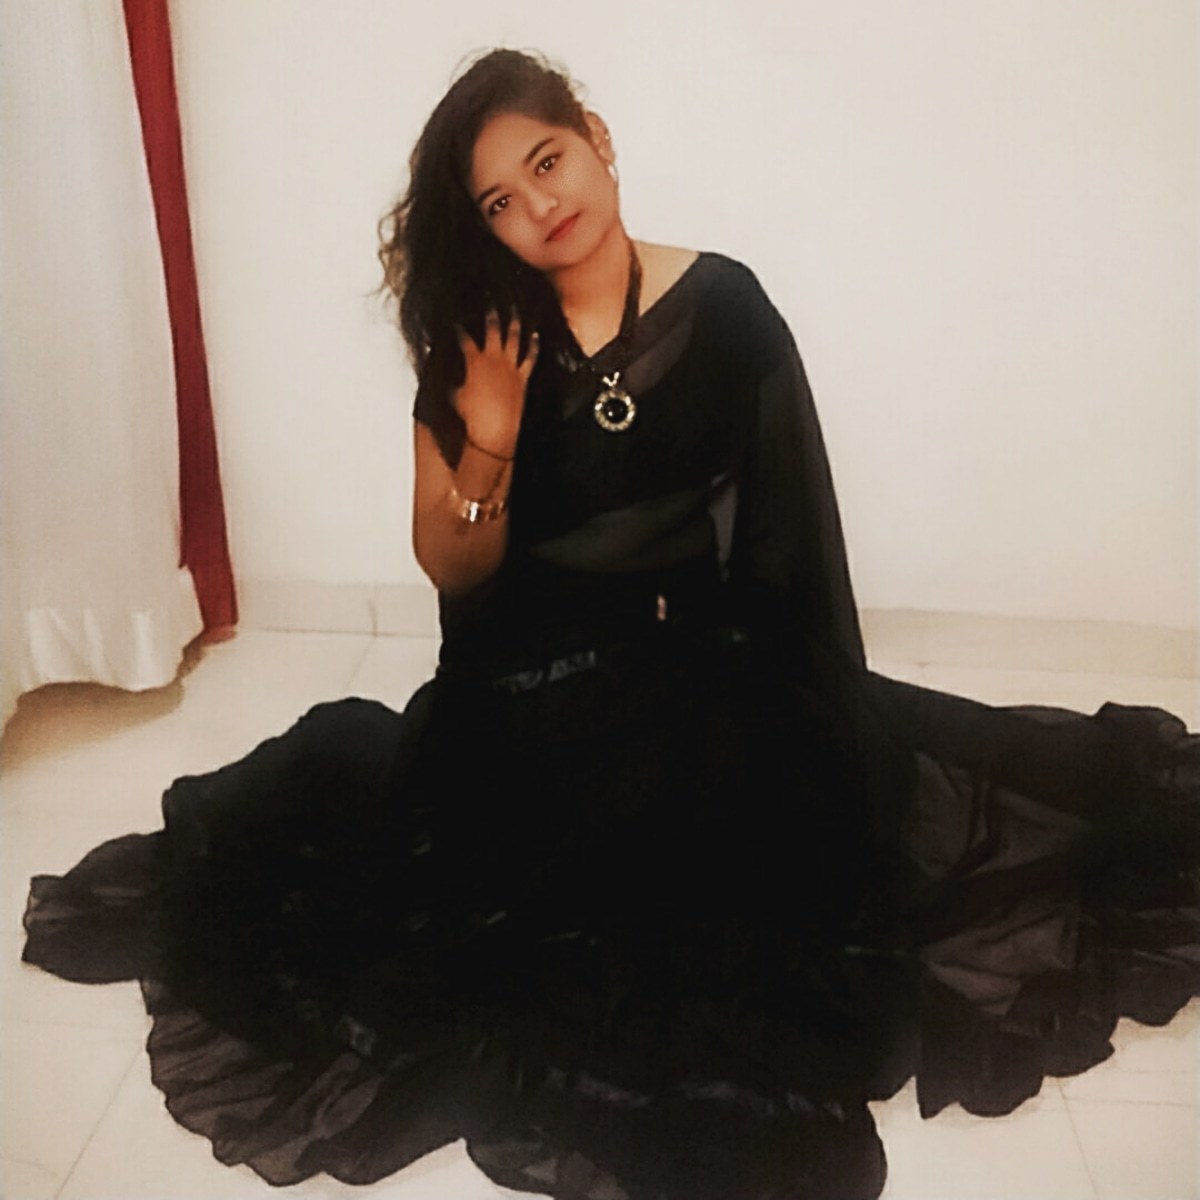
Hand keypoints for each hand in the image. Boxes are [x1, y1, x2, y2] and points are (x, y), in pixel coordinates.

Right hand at [453, 309, 538, 457]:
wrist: (494, 430)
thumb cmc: (471, 416)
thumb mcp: (454, 395)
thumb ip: (451, 380)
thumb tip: (445, 375)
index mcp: (474, 361)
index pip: (464, 338)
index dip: (459, 329)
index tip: (457, 322)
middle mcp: (493, 359)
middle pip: (492, 329)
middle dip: (490, 313)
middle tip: (490, 302)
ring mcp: (509, 367)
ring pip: (513, 337)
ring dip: (514, 322)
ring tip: (514, 309)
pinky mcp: (522, 377)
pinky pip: (530, 357)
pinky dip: (533, 345)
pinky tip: (535, 336)